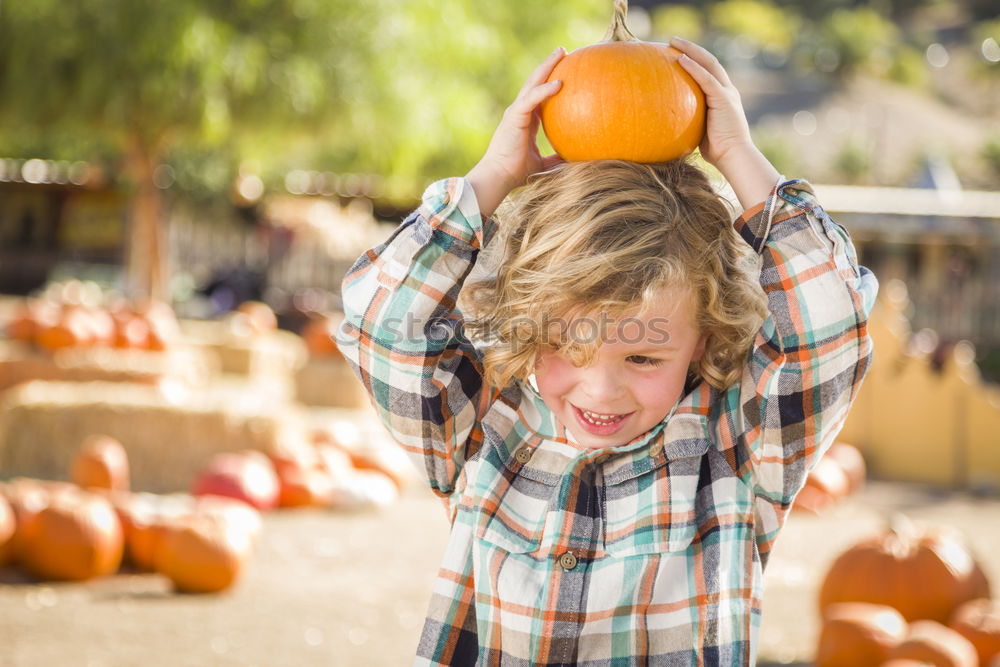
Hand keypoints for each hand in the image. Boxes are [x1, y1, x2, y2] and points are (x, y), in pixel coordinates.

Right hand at [466, 47, 565, 219]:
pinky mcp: (515, 116)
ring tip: (562, 52)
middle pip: (535, 81)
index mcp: (525, 120)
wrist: (499, 177)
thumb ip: (556, 159)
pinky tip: (560, 82)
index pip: (539, 94)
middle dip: (549, 65)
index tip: (564, 71)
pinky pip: (532, 98)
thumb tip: (576, 161)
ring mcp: (516, 111)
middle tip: (563, 51)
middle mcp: (519, 111)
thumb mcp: (542, 164)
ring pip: (533, 83)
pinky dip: (545, 89)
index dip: (550, 81)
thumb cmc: (516, 174)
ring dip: (547, 66)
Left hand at [671, 37, 778, 208]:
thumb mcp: (700, 131)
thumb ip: (690, 122)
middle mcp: (727, 90)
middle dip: (691, 48)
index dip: (694, 60)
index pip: (709, 72)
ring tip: (673, 42)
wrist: (734, 157)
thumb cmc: (717, 151)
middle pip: (709, 61)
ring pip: (708, 63)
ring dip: (690, 50)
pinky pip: (706, 79)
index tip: (677, 52)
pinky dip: (693, 68)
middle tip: (672, 41)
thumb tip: (668, 125)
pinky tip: (680, 59)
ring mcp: (727, 93)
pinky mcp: (724, 99)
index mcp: (723, 97)